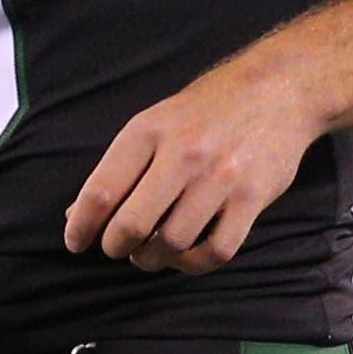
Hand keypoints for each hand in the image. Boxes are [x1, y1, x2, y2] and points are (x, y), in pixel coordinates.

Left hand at [63, 46, 326, 273]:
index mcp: (149, 130)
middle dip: (115, 246)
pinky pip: (216, 251)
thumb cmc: (206, 110)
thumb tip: (76, 215)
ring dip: (153, 259)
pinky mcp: (252, 198)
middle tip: (116, 248)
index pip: (101, 191)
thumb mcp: (155, 121)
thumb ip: (119, 167)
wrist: (277, 88)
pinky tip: (185, 256)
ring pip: (173, 243)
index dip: (81, 226)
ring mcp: (220, 177)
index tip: (75, 242)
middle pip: (132, 224)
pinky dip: (194, 265)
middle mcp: (183, 154)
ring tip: (150, 252)